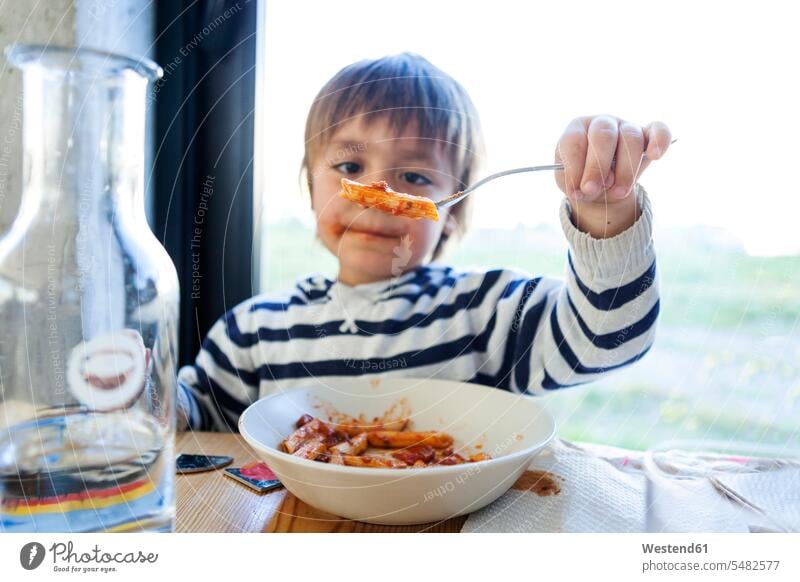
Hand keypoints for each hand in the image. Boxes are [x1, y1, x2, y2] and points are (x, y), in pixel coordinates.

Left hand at [554, 115, 671, 237]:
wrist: (601, 187)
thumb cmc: (582, 180)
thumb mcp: (572, 184)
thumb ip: (576, 183)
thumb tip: (587, 188)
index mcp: (576, 129)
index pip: (574, 140)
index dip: (574, 167)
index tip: (575, 190)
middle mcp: (602, 123)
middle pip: (603, 135)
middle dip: (597, 166)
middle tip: (591, 190)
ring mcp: (626, 126)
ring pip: (631, 138)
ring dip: (625, 169)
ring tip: (618, 192)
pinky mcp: (648, 135)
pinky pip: (659, 130)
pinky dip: (660, 140)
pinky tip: (656, 155)